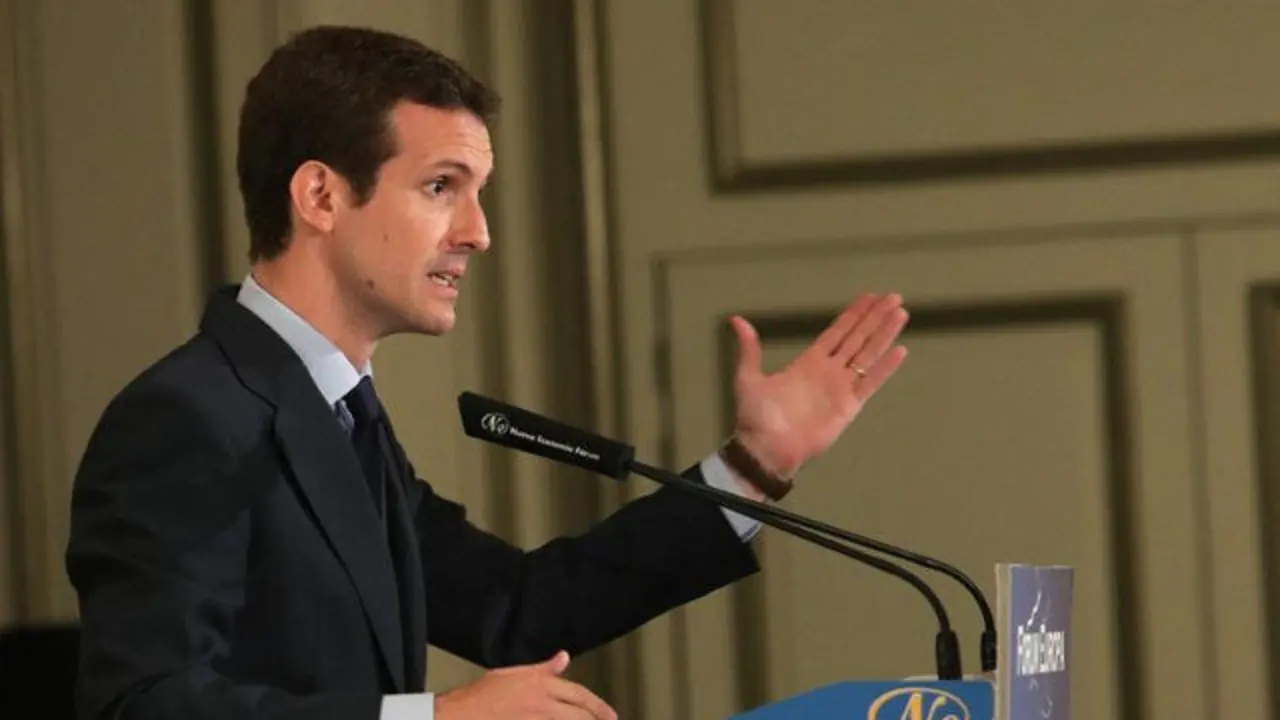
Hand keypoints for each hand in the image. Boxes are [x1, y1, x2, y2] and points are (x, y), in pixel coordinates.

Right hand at [433, 650, 616, 719]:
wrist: (462, 714)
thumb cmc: (483, 694)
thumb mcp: (514, 673)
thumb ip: (543, 668)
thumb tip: (563, 658)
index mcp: (541, 685)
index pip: (579, 695)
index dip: (598, 706)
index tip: (609, 714)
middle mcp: (543, 705)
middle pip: (580, 715)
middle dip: (597, 719)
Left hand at [728, 293, 908, 479]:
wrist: (766, 450)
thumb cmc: (755, 418)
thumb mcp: (748, 378)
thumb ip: (749, 349)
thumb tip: (735, 320)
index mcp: (807, 363)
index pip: (837, 332)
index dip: (853, 314)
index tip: (869, 297)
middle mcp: (828, 372)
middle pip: (857, 338)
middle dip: (875, 317)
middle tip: (893, 297)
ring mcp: (840, 388)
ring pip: (868, 354)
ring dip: (884, 334)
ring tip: (900, 313)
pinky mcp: (848, 407)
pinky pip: (870, 382)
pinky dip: (885, 367)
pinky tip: (900, 350)